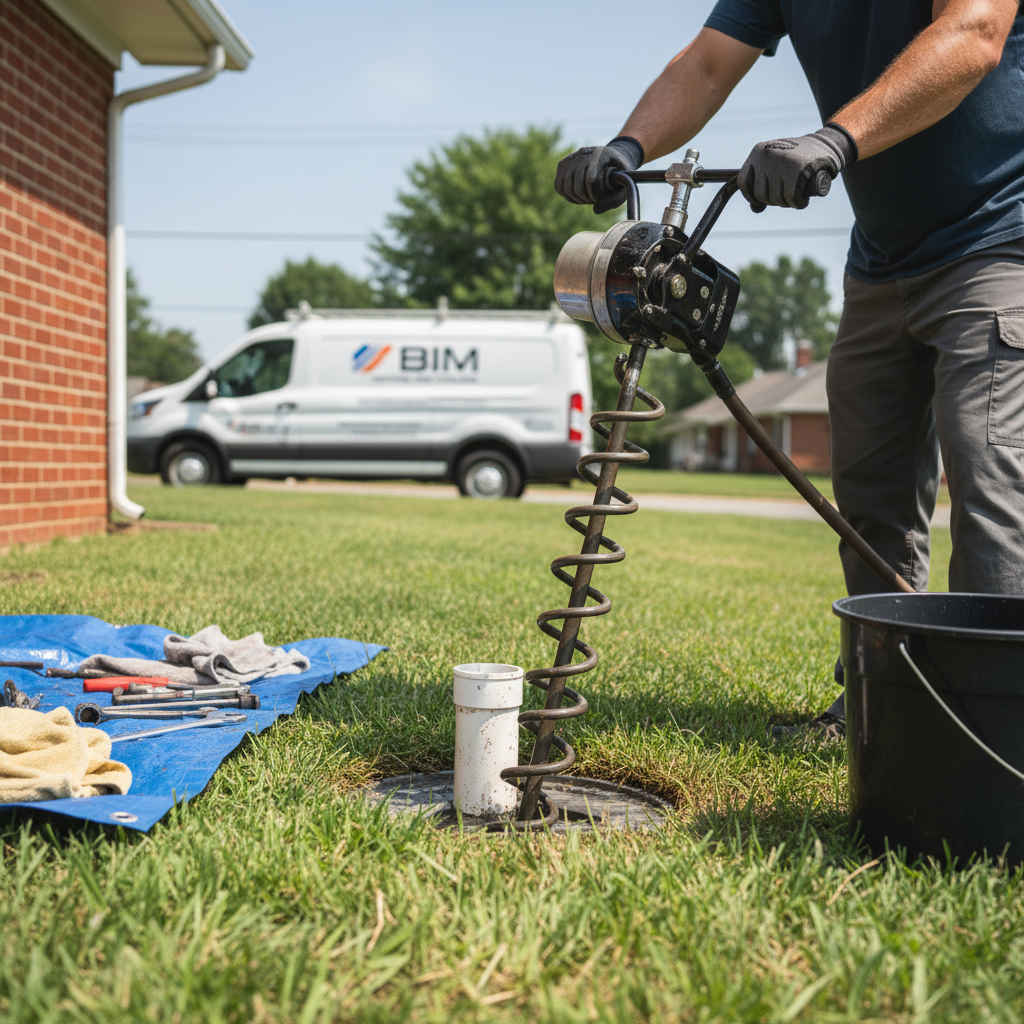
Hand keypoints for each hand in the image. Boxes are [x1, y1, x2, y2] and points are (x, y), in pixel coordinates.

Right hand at [555, 137, 643, 213]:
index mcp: (600, 155)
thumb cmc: (619, 174)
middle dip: (585, 199)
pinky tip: (577, 196)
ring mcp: (571, 158)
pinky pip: (558, 186)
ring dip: (576, 199)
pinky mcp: (563, 164)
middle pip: (577, 186)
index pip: (591, 179)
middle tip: (593, 199)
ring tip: (586, 198)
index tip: (599, 197)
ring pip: (566, 188)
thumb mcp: (625, 186)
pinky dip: (567, 196)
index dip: (594, 195)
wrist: (613, 157)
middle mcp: (584, 153)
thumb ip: (615, 199)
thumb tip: (595, 210)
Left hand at [739, 126, 853, 209]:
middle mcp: (766, 155)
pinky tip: (803, 199)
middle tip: (787, 194)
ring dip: (787, 202)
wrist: (827, 145)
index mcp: (757, 152)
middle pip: (760, 194)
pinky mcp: (798, 170)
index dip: (752, 197)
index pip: (743, 183)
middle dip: (774, 200)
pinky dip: (799, 203)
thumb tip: (755, 209)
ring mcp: (782, 162)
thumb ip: (762, 185)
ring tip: (797, 192)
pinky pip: (792, 199)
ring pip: (776, 198)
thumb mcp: (775, 167)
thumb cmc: (799, 159)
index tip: (763, 201)